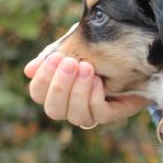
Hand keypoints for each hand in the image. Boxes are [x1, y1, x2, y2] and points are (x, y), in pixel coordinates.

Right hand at [24, 53, 148, 126]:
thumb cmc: (100, 50)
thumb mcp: (75, 47)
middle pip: (53, 110)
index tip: (56, 57)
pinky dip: (95, 97)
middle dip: (60, 86)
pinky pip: (98, 114)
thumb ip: (54, 56)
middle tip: (71, 62)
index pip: (38, 94)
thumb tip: (28, 71)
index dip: (42, 80)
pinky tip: (100, 81)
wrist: (134, 56)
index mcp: (57, 90)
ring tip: (88, 68)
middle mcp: (71, 107)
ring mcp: (91, 113)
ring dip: (78, 91)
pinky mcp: (111, 115)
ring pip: (76, 116)